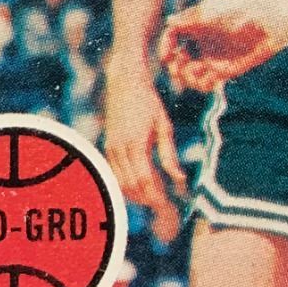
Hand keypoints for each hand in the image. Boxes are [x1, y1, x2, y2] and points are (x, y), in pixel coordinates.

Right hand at [102, 64, 186, 242]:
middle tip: (162, 205)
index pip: (144, 180)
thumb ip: (169, 154)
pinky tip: (138, 185)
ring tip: (152, 197)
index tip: (166, 205)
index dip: (155, 196)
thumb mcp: (164, 125)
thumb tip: (179, 178)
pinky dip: (126, 184)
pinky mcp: (108, 145)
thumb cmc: (148, 101)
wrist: (124, 82)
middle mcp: (120, 148)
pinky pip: (114, 173)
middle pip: (131, 185)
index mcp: (136, 143)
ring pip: (120, 182)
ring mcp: (111, 147)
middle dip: (146, 199)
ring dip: (135, 194)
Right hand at [161, 0, 287, 92]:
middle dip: (174, 68)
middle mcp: (204, 42)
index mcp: (197, 25)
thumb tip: (169, 21)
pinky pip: (209, 83)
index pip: (173, 37)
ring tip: (196, 72)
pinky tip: (211, 78)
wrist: (271, 17)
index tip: (167, 56)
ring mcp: (215, 57)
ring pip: (192, 76)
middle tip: (178, 68)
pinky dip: (205, 84)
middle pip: (179, 61)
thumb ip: (190, 18)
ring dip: (188, 78)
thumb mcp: (213, 9)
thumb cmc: (244, 7)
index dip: (165, 46)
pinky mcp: (228, 69)